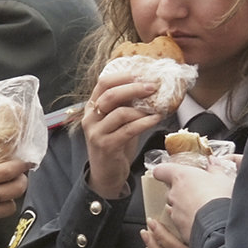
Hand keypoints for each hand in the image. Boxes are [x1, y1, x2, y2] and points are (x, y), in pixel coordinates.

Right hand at [82, 72, 160, 197]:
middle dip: (134, 88)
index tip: (141, 73)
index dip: (123, 76)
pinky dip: (144, 122)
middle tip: (153, 86)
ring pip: (119, 112)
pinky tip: (156, 119)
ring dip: (141, 108)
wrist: (106, 174)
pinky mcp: (106, 146)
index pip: (103, 83)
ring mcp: (96, 132)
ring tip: (157, 106)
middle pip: (110, 95)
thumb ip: (127, 105)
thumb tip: (148, 87)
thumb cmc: (115, 145)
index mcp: (92, 107)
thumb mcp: (119, 122)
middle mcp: (90, 118)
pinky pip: (128, 130)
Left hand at [150, 160, 236, 244]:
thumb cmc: (220, 199)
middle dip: (182, 191)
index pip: (160, 171)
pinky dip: (189, 221)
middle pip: (171, 190)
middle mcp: (174, 194)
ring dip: (186, 207)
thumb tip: (212, 162)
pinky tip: (203, 221)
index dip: (164, 172)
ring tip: (203, 209)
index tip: (170, 173)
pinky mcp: (179, 228)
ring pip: (176, 207)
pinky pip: (182, 222)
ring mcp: (175, 212)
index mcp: (181, 177)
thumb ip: (215, 168)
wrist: (220, 226)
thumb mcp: (222, 178)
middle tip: (198, 192)